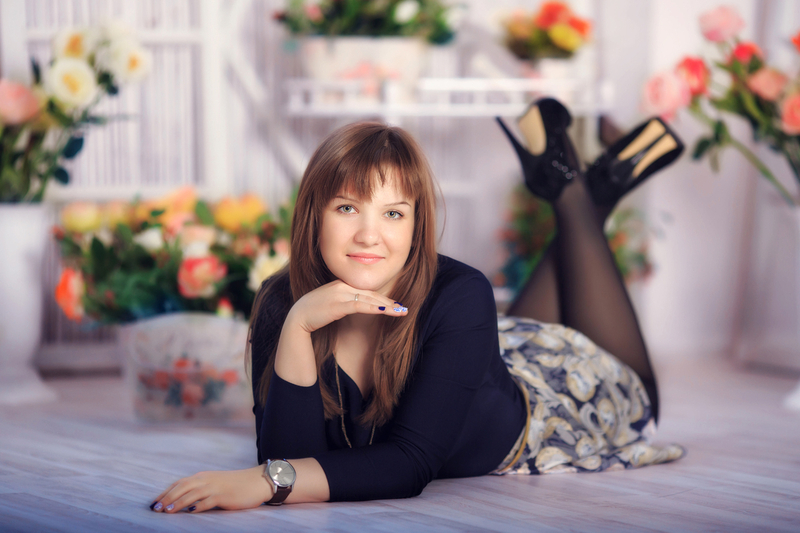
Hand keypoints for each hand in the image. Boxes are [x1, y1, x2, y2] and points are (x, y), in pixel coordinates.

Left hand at [149, 466, 271, 513]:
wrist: (257, 481)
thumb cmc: (236, 485)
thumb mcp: (215, 485)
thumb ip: (201, 490)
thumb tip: (183, 502)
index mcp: (203, 476)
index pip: (180, 483)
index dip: (165, 492)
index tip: (153, 502)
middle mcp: (207, 480)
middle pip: (183, 487)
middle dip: (167, 497)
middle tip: (155, 508)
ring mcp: (216, 487)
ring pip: (193, 493)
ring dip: (178, 502)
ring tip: (167, 510)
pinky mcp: (225, 496)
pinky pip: (209, 500)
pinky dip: (198, 505)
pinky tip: (190, 512)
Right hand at [287, 279, 407, 333]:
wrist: (297, 319)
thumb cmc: (313, 315)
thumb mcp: (331, 305)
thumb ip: (344, 303)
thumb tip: (356, 307)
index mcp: (340, 284)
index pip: (366, 291)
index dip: (382, 298)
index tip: (395, 305)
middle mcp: (342, 285)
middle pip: (371, 293)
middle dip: (389, 302)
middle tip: (404, 309)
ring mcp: (340, 293)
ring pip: (369, 298)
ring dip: (388, 306)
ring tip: (401, 312)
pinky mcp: (338, 304)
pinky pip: (360, 305)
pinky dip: (375, 308)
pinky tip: (386, 311)